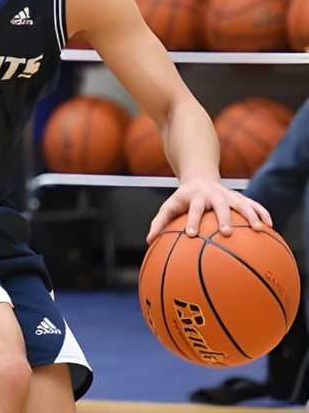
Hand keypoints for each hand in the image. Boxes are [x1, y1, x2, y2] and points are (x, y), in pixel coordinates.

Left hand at [146, 177, 271, 243]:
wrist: (200, 177)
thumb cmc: (183, 199)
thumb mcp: (169, 206)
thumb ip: (159, 223)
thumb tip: (148, 241)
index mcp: (195, 197)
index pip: (194, 209)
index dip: (193, 221)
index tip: (191, 235)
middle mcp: (214, 195)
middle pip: (220, 206)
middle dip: (224, 218)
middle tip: (226, 232)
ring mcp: (229, 195)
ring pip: (242, 204)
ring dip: (251, 215)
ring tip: (259, 229)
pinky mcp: (240, 197)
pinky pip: (254, 204)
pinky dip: (263, 213)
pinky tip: (270, 226)